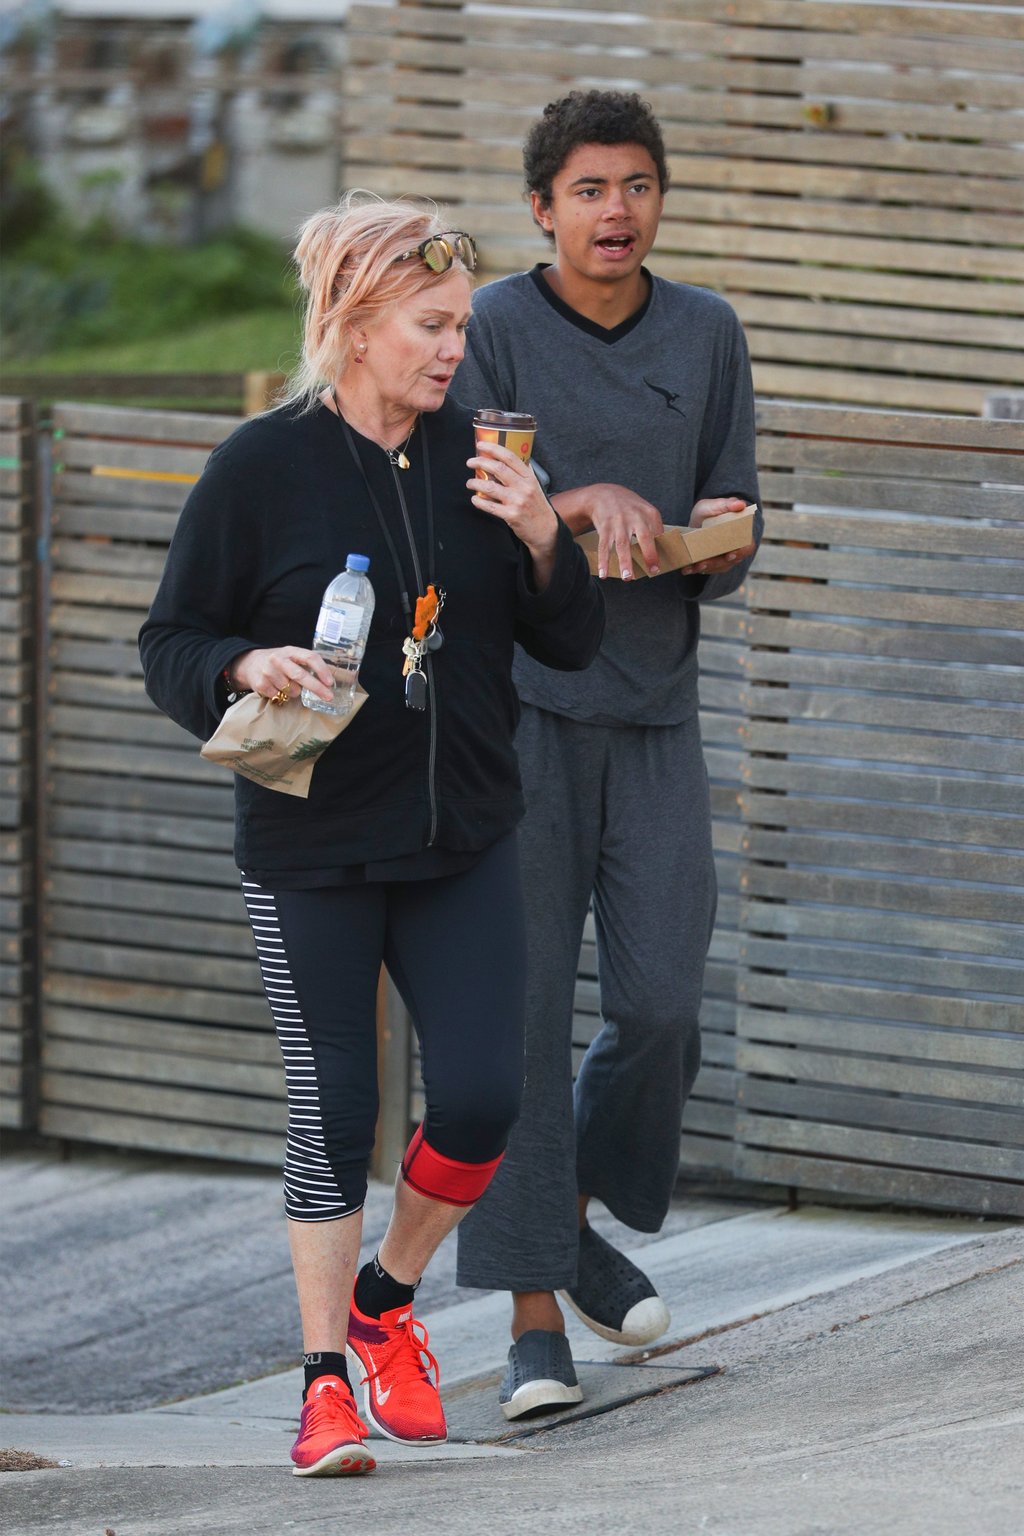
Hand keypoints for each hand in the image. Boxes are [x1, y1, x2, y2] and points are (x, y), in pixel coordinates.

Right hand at [229, 646, 334, 703]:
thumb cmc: (279, 663)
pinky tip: (277, 688)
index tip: (330, 682)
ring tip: (288, 685)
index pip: (310, 657)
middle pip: (300, 675)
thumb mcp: (292, 657)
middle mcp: (278, 659)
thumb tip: (327, 683)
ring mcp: (268, 671)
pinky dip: (282, 696)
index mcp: (290, 651)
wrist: (250, 663)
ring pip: (292, 690)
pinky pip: (280, 696)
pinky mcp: (261, 684)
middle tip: (328, 697)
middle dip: (317, 688)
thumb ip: (306, 665)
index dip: (322, 670)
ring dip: (295, 692)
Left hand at [467, 441, 558, 584]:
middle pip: (498, 469)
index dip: (493, 448)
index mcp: (529, 477)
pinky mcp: (511, 515)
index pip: (510, 457)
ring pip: (490, 487)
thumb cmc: (538, 507)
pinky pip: (489, 506)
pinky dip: (479, 501)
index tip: (481, 445)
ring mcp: (517, 501)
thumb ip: (524, 472)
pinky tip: (474, 499)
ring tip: (470, 483)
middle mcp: (524, 487)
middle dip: (480, 462)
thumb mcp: (535, 486)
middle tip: (470, 462)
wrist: (546, 530)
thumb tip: (512, 458)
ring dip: (475, 483)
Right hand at [550, 483, 663, 579]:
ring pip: (623, 544)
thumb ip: (654, 527)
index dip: (661, 548)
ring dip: (625, 562)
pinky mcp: (604, 527)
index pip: (658, 533)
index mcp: (649, 513)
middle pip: (644, 536)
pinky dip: (603, 562)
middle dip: (648, 554)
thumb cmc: (628, 507)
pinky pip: (604, 547)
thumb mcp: (644, 510)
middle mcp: (635, 516)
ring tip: (627, 578)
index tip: (659, 566)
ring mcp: (618, 522)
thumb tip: (660, 552)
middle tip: (652, 571)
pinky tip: (604, 574)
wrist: (603, 494)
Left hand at [679, 496, 755, 575]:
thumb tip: (740, 504)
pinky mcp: (710, 564)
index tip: (730, 555)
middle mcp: (734, 550)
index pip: (747, 547)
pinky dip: (694, 570)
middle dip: (715, 564)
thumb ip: (728, 504)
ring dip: (703, 568)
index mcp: (741, 536)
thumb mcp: (717, 504)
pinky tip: (686, 569)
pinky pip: (703, 569)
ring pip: (715, 568)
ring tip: (692, 567)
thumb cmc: (711, 511)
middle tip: (703, 563)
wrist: (698, 519)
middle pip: (729, 562)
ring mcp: (722, 559)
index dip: (740, 553)